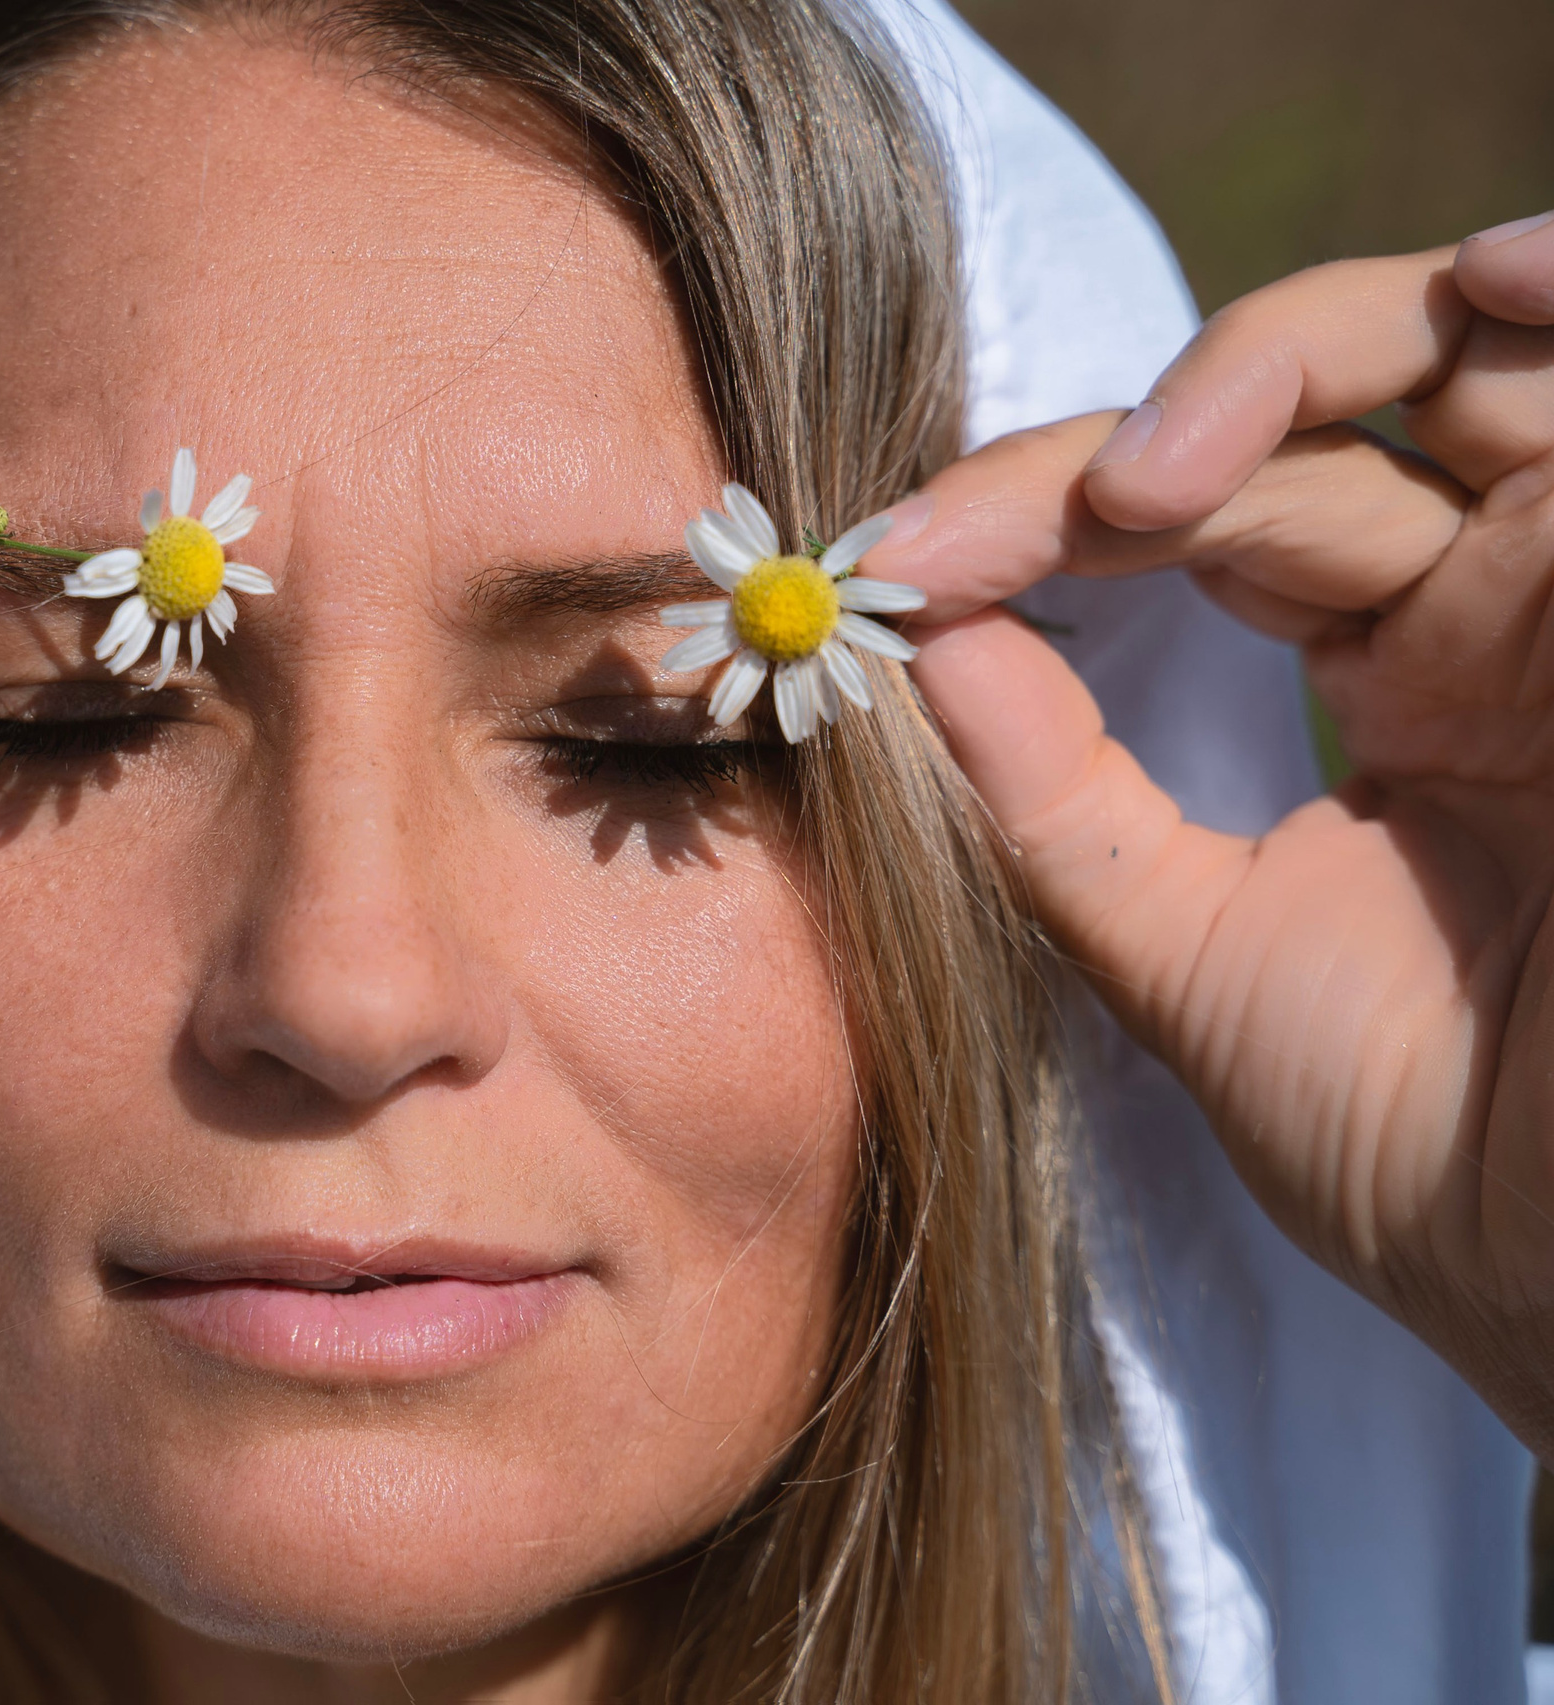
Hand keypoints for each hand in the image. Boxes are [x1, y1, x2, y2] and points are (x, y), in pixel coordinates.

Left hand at [868, 213, 1553, 1453]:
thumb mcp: (1189, 950)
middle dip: (1141, 438)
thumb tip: (911, 644)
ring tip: (1155, 468)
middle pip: (1325, 407)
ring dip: (1310, 348)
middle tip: (1000, 538)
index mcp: (1410, 672)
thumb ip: (1054, 797)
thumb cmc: (1428, 1146)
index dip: (1043, 512)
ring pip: (1478, 352)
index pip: (1211, 508)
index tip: (883, 570)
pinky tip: (1486, 286)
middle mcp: (1513, 601)